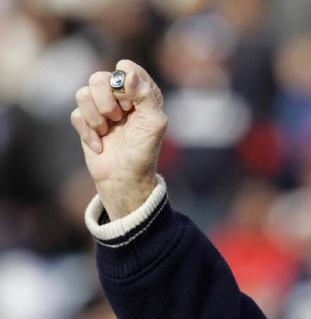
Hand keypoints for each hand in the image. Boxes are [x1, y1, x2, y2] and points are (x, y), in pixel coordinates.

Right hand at [70, 60, 166, 219]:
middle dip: (107, 101)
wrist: (125, 177)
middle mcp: (121, 96)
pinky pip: (76, 114)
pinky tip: (101, 145)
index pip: (126, 68)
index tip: (131, 105)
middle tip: (119, 118)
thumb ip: (145, 94)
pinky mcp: (86, 121)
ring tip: (108, 131)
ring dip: (96, 117)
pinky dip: (88, 132)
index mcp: (141, 92)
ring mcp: (101, 107)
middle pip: (99, 77)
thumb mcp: (154, 122)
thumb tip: (126, 71)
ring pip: (83, 93)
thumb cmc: (144, 150)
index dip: (124, 84)